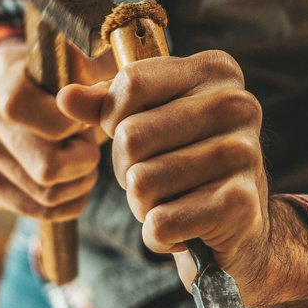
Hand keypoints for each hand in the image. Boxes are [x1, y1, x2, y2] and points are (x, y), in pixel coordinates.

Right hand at [0, 42, 104, 220]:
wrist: (8, 83)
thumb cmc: (53, 72)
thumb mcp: (76, 60)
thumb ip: (96, 74)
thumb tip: (112, 94)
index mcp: (6, 85)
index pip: (57, 126)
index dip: (85, 127)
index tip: (89, 117)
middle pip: (49, 169)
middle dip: (83, 161)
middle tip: (87, 143)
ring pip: (47, 195)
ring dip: (79, 183)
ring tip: (80, 159)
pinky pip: (38, 211)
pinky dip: (67, 203)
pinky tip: (72, 181)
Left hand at [58, 50, 271, 283]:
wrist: (239, 224)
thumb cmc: (185, 162)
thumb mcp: (150, 122)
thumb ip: (107, 106)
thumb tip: (66, 97)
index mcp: (214, 71)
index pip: (130, 82)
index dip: (114, 118)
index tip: (137, 136)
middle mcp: (235, 104)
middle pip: (130, 137)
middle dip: (126, 170)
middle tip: (154, 179)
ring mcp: (242, 152)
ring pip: (141, 183)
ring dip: (142, 205)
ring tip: (170, 202)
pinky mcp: (240, 203)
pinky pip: (161, 223)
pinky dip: (160, 235)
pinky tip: (183, 229)